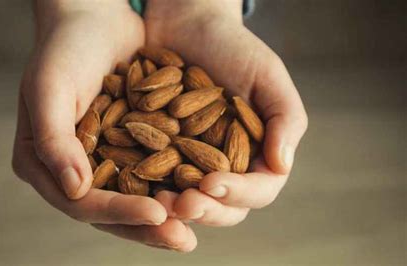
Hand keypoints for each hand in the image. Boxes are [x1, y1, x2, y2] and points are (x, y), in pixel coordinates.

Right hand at [12, 1, 195, 250]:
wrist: (93, 19)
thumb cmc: (64, 49)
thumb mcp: (49, 88)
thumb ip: (55, 140)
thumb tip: (74, 190)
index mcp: (44, 162)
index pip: (81, 202)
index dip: (119, 211)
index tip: (158, 214)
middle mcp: (71, 168)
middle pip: (109, 210)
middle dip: (147, 226)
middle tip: (183, 239)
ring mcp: (99, 160)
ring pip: (133, 197)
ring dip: (164, 215)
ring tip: (194, 228)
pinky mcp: (125, 147)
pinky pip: (149, 173)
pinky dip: (171, 185)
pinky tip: (198, 194)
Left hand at [144, 0, 307, 225]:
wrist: (186, 25)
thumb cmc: (233, 47)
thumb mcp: (266, 75)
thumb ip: (285, 118)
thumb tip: (283, 165)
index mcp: (258, 154)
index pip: (258, 189)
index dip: (238, 193)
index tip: (213, 184)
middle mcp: (226, 165)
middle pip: (223, 206)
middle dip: (204, 209)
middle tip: (182, 204)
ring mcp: (191, 163)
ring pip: (189, 200)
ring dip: (174, 208)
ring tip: (156, 201)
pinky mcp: (160, 154)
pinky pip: (155, 178)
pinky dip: (146, 185)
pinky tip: (132, 182)